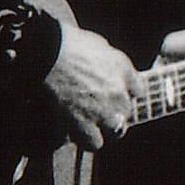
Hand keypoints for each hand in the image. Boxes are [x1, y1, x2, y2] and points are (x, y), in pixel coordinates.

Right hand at [42, 22, 135, 150]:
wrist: (47, 52)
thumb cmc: (65, 42)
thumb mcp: (97, 43)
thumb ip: (107, 58)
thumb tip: (104, 64)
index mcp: (122, 68)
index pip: (138, 89)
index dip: (125, 92)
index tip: (114, 92)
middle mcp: (118, 91)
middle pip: (126, 110)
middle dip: (114, 109)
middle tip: (97, 106)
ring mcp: (103, 109)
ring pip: (116, 130)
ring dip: (104, 127)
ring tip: (90, 123)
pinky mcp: (84, 122)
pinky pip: (95, 143)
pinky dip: (86, 139)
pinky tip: (77, 131)